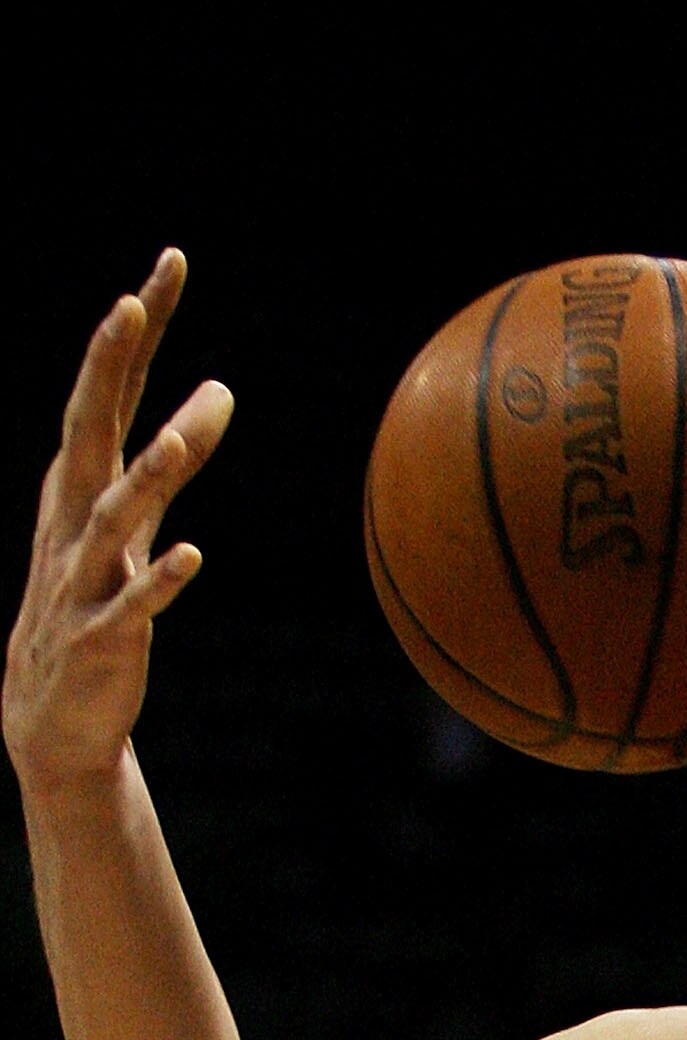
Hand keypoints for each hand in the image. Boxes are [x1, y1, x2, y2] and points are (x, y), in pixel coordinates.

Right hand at [4, 250, 233, 792]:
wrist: (50, 715)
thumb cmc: (97, 602)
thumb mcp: (137, 520)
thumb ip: (175, 456)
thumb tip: (220, 389)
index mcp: (80, 484)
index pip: (109, 392)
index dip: (138, 332)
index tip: (170, 262)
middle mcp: (73, 519)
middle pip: (90, 430)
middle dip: (108, 367)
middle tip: (130, 301)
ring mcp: (83, 578)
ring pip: (114, 517)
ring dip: (147, 475)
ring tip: (182, 433)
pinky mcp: (102, 639)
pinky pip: (132, 606)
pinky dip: (158, 581)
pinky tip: (192, 557)